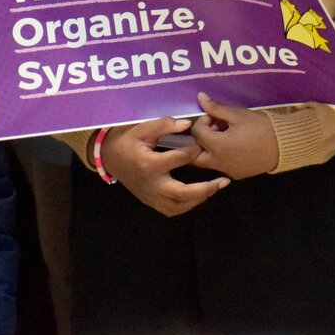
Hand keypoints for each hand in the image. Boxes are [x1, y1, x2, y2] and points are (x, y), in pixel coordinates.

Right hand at [98, 118, 228, 216]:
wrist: (109, 157)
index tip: (204, 141)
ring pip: (179, 206)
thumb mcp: (142, 128)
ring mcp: (150, 196)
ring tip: (217, 186)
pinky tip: (201, 196)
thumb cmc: (128, 140)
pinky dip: (188, 205)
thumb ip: (165, 125)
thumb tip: (187, 124)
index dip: (196, 148)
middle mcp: (151, 184)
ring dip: (200, 198)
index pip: (181, 158)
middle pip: (182, 193)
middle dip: (205, 188)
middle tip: (224, 180)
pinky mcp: (150, 202)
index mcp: (149, 164)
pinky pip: (172, 210)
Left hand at [190, 92, 280, 178]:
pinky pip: (221, 166)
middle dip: (200, 140)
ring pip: (207, 162)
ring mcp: (227, 170)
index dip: (204, 120)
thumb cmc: (262, 127)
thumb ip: (216, 108)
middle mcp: (218, 162)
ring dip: (209, 149)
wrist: (285, 145)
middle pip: (194, 154)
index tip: (216, 116)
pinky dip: (221, 157)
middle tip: (214, 130)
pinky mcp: (236, 174)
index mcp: (217, 145)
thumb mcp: (239, 114)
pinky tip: (235, 147)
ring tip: (225, 137)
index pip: (197, 132)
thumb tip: (200, 97)